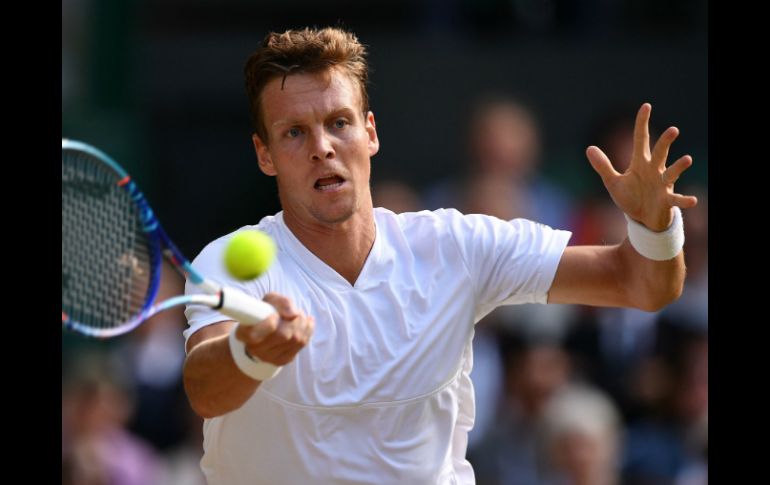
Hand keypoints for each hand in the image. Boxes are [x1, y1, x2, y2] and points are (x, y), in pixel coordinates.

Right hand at [235, 292, 314, 365]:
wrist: (267, 330)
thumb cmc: (266, 313)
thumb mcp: (270, 301)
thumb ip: (281, 302)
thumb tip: (294, 314)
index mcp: (244, 333)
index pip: (255, 334)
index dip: (269, 323)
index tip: (275, 315)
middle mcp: (255, 349)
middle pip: (283, 335)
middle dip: (294, 320)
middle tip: (296, 312)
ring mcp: (269, 357)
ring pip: (295, 339)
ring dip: (303, 324)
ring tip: (300, 316)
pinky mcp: (283, 360)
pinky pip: (301, 344)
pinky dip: (307, 330)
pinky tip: (305, 323)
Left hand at [587, 103, 697, 230]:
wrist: (642, 218)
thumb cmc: (630, 197)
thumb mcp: (613, 182)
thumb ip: (603, 166)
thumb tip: (589, 148)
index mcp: (640, 163)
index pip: (641, 139)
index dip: (642, 123)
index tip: (646, 106)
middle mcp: (654, 170)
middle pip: (660, 153)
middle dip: (665, 142)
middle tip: (673, 130)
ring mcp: (662, 184)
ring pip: (672, 172)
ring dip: (679, 166)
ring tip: (687, 159)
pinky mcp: (667, 199)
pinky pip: (677, 199)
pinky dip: (685, 200)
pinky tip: (693, 200)